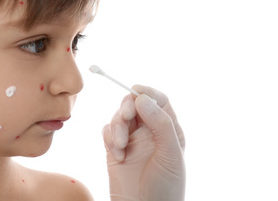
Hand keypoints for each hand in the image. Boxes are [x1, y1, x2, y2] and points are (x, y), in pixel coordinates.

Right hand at [102, 85, 184, 200]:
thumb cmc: (165, 187)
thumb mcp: (170, 154)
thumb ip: (160, 123)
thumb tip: (142, 98)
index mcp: (168, 129)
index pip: (158, 100)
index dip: (147, 92)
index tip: (136, 92)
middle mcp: (149, 131)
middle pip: (135, 104)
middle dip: (127, 107)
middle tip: (126, 116)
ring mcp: (131, 140)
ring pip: (118, 117)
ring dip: (117, 127)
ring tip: (121, 146)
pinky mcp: (114, 149)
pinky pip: (107, 132)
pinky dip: (109, 139)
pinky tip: (118, 156)